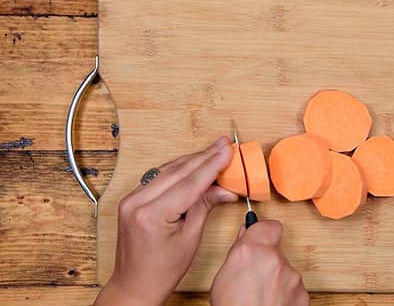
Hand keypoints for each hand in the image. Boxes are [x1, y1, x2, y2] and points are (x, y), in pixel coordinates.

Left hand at [95, 137, 237, 305]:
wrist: (135, 284)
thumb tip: (224, 188)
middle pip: (178, 171)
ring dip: (193, 160)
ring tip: (215, 150)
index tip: (228, 150)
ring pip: (167, 169)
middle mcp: (136, 203)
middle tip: (225, 144)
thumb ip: (205, 206)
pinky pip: (158, 176)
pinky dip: (178, 169)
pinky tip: (194, 164)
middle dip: (205, 157)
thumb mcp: (191, 238)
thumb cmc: (162, 270)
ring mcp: (131, 199)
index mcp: (151, 215)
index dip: (212, 164)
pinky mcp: (132, 199)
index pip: (189, 182)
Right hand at [211, 220, 308, 305]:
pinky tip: (271, 304)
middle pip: (276, 251)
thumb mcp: (223, 276)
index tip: (259, 237)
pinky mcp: (302, 293)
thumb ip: (239, 251)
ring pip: (285, 271)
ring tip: (259, 296)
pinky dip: (285, 294)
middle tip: (252, 278)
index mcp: (252, 250)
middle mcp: (276, 259)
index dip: (264, 232)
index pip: (269, 225)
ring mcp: (292, 277)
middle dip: (267, 261)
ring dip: (276, 280)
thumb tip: (247, 235)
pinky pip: (293, 287)